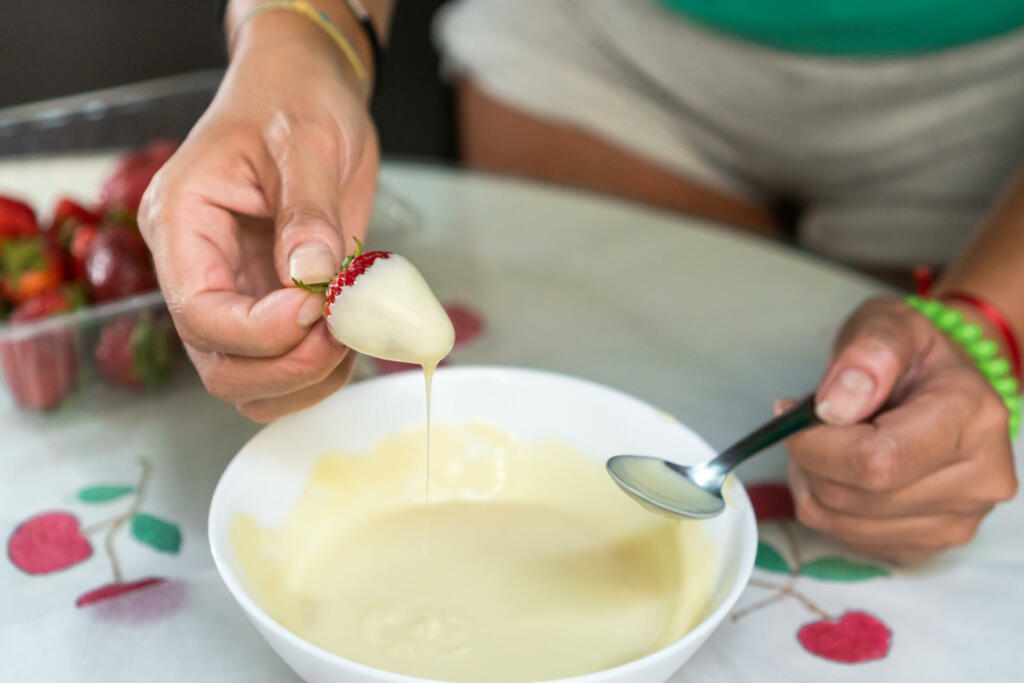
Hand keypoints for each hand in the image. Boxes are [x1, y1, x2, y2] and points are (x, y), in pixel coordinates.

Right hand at [139, 12, 378, 420]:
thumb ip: (307, 211)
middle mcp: (200, 269)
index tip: (317, 306)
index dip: (261, 331)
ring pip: (250, 382)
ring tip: (352, 332)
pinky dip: (323, 371)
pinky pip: (285, 368)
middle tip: (342, 331)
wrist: (310, 91)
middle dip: (287, 366)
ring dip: (307, 379)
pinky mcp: (274, 304)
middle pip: (220, 365)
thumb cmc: (294, 98)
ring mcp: (237, 292)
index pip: (200, 312)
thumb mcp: (306, 140)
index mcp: (182, 223)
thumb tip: (310, 276)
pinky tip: (355, 336)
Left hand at [783, 297, 1017, 563]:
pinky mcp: (926, 547)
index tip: (794, 413)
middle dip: (809, 458)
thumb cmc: (912, 355)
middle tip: (810, 423)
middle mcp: (978, 481)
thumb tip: (834, 407)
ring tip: (827, 443)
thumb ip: (866, 354)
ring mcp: (957, 522)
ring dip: (811, 482)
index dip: (817, 442)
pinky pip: (845, 538)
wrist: (942, 386)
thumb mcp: (890, 325)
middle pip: (853, 495)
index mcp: (973, 419)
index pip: (877, 460)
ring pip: (839, 522)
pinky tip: (841, 472)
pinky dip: (825, 506)